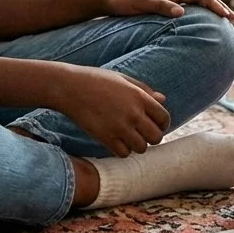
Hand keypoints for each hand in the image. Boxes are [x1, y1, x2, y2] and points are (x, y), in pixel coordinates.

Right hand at [56, 65, 170, 156]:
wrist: (69, 87)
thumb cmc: (96, 80)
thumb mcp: (123, 79)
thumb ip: (144, 90)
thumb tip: (163, 98)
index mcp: (139, 96)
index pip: (164, 118)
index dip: (162, 124)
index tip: (154, 125)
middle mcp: (133, 113)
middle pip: (156, 137)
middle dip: (151, 138)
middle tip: (142, 134)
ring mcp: (120, 127)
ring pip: (141, 148)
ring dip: (136, 145)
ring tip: (128, 138)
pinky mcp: (105, 137)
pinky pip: (123, 153)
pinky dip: (122, 150)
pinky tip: (116, 142)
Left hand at [94, 0, 233, 20]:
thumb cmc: (120, 0)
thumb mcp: (139, 4)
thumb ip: (159, 6)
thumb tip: (182, 13)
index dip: (215, 5)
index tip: (227, 16)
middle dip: (218, 7)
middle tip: (233, 19)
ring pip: (194, 3)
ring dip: (209, 11)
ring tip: (222, 22)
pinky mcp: (161, 6)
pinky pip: (185, 9)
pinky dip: (197, 15)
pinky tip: (199, 26)